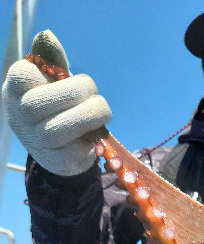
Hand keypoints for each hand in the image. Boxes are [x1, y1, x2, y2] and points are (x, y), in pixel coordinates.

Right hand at [2, 30, 111, 175]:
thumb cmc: (56, 106)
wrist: (58, 149)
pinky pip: (75, 151)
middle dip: (78, 95)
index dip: (54, 76)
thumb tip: (48, 37)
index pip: (24, 75)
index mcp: (16, 89)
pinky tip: (96, 135)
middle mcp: (19, 116)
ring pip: (57, 130)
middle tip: (96, 97)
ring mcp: (36, 141)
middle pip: (41, 103)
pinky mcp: (57, 161)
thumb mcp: (53, 82)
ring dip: (89, 117)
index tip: (69, 79)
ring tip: (103, 113)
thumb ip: (53, 62)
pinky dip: (92, 140)